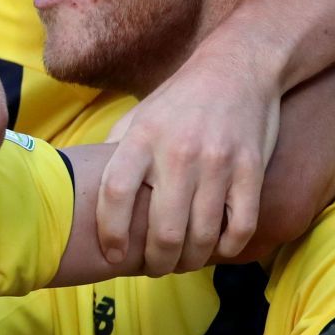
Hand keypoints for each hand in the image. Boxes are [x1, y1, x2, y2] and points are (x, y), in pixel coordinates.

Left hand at [97, 45, 278, 272]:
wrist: (239, 67)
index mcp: (141, 139)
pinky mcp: (251, 169)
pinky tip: (216, 248)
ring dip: (190, 261)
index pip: (115, 195)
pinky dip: (226, 248)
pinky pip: (240, 226)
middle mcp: (178, 152)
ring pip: (201, 236)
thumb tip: (84, 190)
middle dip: (157, 262)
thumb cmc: (180, 100)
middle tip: (155, 267)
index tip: (113, 254)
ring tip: (182, 263)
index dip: (111, 233)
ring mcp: (218, 163)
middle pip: (163, 230)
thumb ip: (115, 153)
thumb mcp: (138, 117)